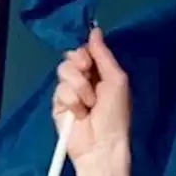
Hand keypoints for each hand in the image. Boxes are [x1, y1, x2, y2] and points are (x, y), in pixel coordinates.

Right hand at [52, 27, 130, 164]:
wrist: (102, 144)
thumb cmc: (115, 115)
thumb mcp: (116, 79)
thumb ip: (104, 55)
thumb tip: (94, 30)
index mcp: (99, 72)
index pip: (85, 51)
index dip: (85, 52)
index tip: (90, 61)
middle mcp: (83, 80)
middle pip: (70, 58)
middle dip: (80, 66)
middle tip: (88, 77)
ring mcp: (69, 93)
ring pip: (64, 72)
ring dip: (79, 88)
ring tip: (89, 105)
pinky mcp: (58, 106)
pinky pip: (59, 91)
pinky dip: (72, 102)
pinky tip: (80, 114)